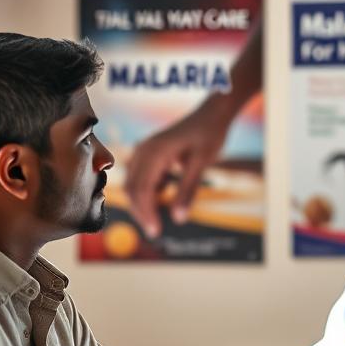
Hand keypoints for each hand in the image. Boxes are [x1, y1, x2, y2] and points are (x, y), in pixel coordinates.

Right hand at [125, 101, 232, 237]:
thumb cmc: (208, 134)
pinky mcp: (150, 154)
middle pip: (133, 189)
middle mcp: (143, 151)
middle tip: (155, 231)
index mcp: (154, 152)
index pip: (142, 190)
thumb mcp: (201, 163)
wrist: (212, 114)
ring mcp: (144, 151)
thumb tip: (178, 219)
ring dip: (144, 203)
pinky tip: (168, 192)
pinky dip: (151, 191)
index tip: (156, 231)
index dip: (146, 213)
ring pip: (135, 185)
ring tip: (160, 218)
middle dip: (141, 212)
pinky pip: (143, 178)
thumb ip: (188, 191)